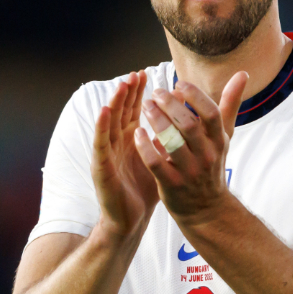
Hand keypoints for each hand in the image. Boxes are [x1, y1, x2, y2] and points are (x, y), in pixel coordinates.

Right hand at [91, 71, 159, 237]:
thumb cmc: (148, 188)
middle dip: (128, 92)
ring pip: (110, 122)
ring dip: (115, 102)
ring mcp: (108, 153)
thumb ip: (174, 138)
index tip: (146, 74)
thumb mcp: (164, 158)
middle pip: (122, 111)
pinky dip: (101, 126)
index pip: (135, 110)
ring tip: (121, 85)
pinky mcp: (101, 167)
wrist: (131, 219)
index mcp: (133, 138)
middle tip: (135, 74)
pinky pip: (101, 144)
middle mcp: (119, 142)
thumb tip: (191, 120)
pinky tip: (104, 112)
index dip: (139, 93)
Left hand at [133, 71, 248, 221]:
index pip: (210, 114)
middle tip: (155, 93)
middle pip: (188, 125)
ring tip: (146, 106)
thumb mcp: (224, 136)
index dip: (194, 96)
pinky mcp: (171, 184)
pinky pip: (156, 162)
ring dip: (156, 121)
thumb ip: (230, 104)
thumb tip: (242, 74)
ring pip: (171, 142)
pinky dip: (145, 146)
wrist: (206, 208)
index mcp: (218, 140)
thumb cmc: (212, 164)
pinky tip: (137, 132)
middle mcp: (206, 155)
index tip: (178, 84)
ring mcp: (189, 171)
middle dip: (170, 105)